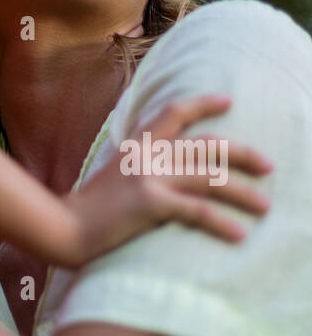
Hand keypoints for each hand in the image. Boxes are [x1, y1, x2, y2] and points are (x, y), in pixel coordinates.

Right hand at [64, 95, 272, 264]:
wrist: (66, 226)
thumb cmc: (90, 207)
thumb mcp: (116, 172)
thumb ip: (141, 162)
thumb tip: (170, 166)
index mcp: (139, 144)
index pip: (174, 112)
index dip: (203, 103)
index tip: (228, 100)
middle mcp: (148, 154)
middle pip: (207, 146)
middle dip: (243, 153)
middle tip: (268, 165)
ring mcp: (150, 177)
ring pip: (210, 179)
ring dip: (244, 194)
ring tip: (265, 207)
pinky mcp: (151, 203)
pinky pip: (198, 212)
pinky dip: (222, 224)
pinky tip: (240, 235)